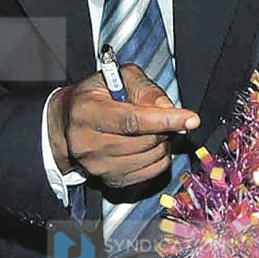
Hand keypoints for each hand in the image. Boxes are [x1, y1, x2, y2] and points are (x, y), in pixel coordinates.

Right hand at [47, 64, 199, 185]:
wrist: (67, 123)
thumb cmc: (95, 96)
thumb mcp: (117, 77)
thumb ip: (145, 88)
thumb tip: (168, 108)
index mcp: (87, 112)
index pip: (133, 121)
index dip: (165, 120)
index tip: (190, 118)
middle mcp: (88, 143)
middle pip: (145, 140)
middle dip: (164, 127)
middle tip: (161, 116)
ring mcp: (98, 166)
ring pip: (151, 157)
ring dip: (162, 142)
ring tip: (151, 129)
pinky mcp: (110, 180)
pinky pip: (150, 172)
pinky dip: (159, 158)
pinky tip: (149, 144)